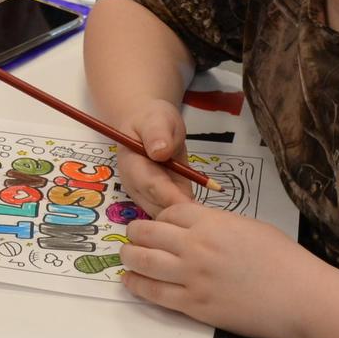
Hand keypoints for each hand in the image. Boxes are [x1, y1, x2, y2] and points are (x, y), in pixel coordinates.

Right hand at [113, 100, 194, 214]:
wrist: (147, 126)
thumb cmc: (152, 121)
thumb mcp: (157, 119)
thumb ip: (157, 133)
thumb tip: (159, 151)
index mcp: (131, 164)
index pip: (150, 185)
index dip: (170, 196)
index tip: (190, 204)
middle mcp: (134, 185)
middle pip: (155, 206)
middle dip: (178, 213)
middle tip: (205, 217)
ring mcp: (144, 195)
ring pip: (163, 214)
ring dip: (182, 217)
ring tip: (206, 217)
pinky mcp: (157, 200)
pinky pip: (170, 212)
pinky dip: (185, 214)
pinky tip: (202, 214)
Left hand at [119, 202, 314, 337]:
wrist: (298, 298)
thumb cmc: (283, 260)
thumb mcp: (249, 227)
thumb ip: (219, 224)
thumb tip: (200, 227)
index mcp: (211, 222)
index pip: (169, 212)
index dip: (161, 216)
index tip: (159, 222)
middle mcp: (195, 246)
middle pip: (148, 232)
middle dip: (136, 232)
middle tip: (132, 236)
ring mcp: (191, 276)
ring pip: (144, 261)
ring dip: (129, 256)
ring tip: (125, 255)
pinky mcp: (193, 305)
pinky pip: (154, 292)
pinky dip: (137, 285)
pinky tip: (130, 281)